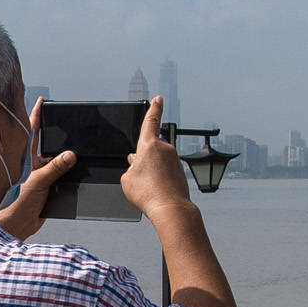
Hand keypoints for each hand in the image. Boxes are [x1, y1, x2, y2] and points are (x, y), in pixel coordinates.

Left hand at [0, 102, 75, 241]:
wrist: (18, 225)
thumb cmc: (18, 203)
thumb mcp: (38, 182)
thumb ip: (54, 168)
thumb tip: (70, 155)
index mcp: (27, 158)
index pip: (33, 132)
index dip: (37, 115)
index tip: (43, 101)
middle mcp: (33, 164)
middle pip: (49, 145)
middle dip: (59, 135)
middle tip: (71, 123)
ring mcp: (41, 175)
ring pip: (57, 160)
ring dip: (67, 157)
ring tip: (79, 148)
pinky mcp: (49, 187)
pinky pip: (62, 176)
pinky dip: (70, 173)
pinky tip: (78, 171)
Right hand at [122, 96, 193, 218]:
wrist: (170, 208)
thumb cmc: (147, 193)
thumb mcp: (127, 179)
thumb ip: (131, 167)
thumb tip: (136, 164)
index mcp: (149, 144)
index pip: (151, 120)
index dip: (154, 108)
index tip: (158, 98)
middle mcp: (165, 148)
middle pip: (150, 148)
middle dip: (143, 159)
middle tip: (140, 176)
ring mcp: (174, 160)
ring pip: (157, 160)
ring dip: (151, 170)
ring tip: (148, 187)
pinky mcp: (180, 171)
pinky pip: (165, 171)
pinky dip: (159, 178)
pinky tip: (156, 191)